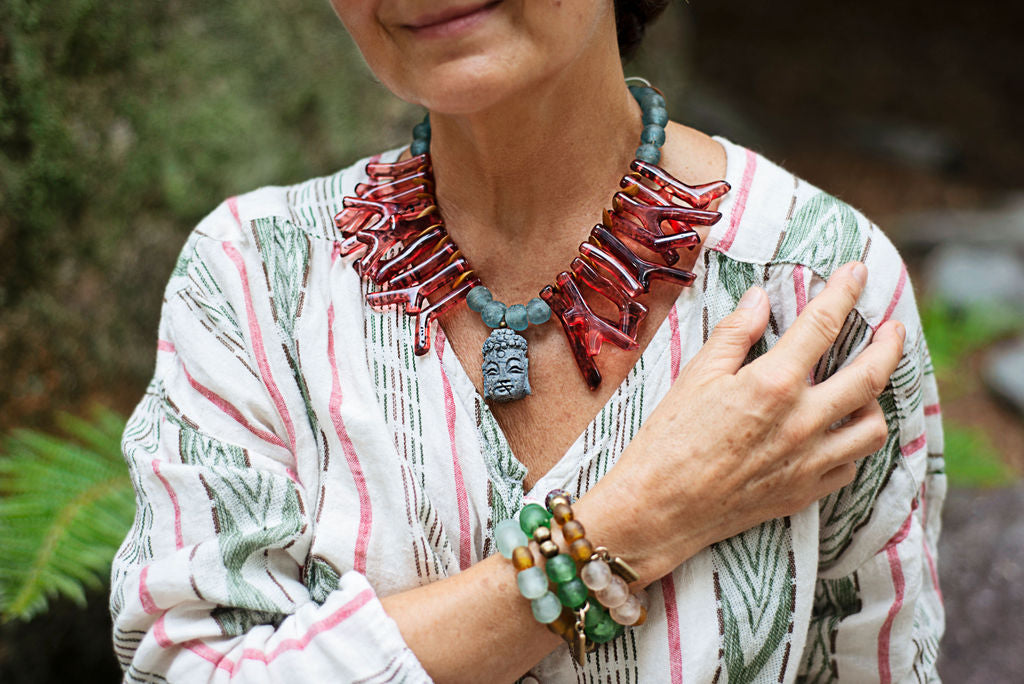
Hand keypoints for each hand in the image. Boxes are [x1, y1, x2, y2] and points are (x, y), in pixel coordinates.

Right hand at [577, 262, 905, 584]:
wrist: (658, 509)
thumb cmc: (668, 439)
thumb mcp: (695, 376)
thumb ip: (734, 334)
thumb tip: (760, 298)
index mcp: (773, 384)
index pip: (823, 325)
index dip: (844, 292)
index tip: (857, 272)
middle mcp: (802, 422)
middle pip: (869, 376)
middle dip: (889, 346)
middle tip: (893, 329)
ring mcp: (808, 461)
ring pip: (872, 427)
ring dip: (875, 402)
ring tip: (865, 389)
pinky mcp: (803, 493)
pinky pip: (849, 466)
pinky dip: (850, 446)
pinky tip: (836, 434)